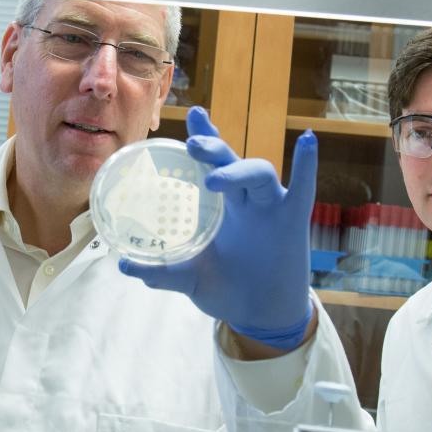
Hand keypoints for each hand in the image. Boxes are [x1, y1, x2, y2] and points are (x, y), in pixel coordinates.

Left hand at [119, 106, 316, 350]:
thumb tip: (123, 265)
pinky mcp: (292, 222)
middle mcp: (245, 199)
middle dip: (212, 148)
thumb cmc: (227, 289)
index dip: (204, 136)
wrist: (260, 316)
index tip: (193, 114)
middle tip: (192, 146)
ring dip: (238, 170)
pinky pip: (303, 190)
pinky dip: (307, 166)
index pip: (210, 162)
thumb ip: (161, 272)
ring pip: (260, 173)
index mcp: (220, 204)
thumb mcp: (190, 279)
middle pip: (230, 160)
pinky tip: (307, 141)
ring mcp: (270, 207)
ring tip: (214, 180)